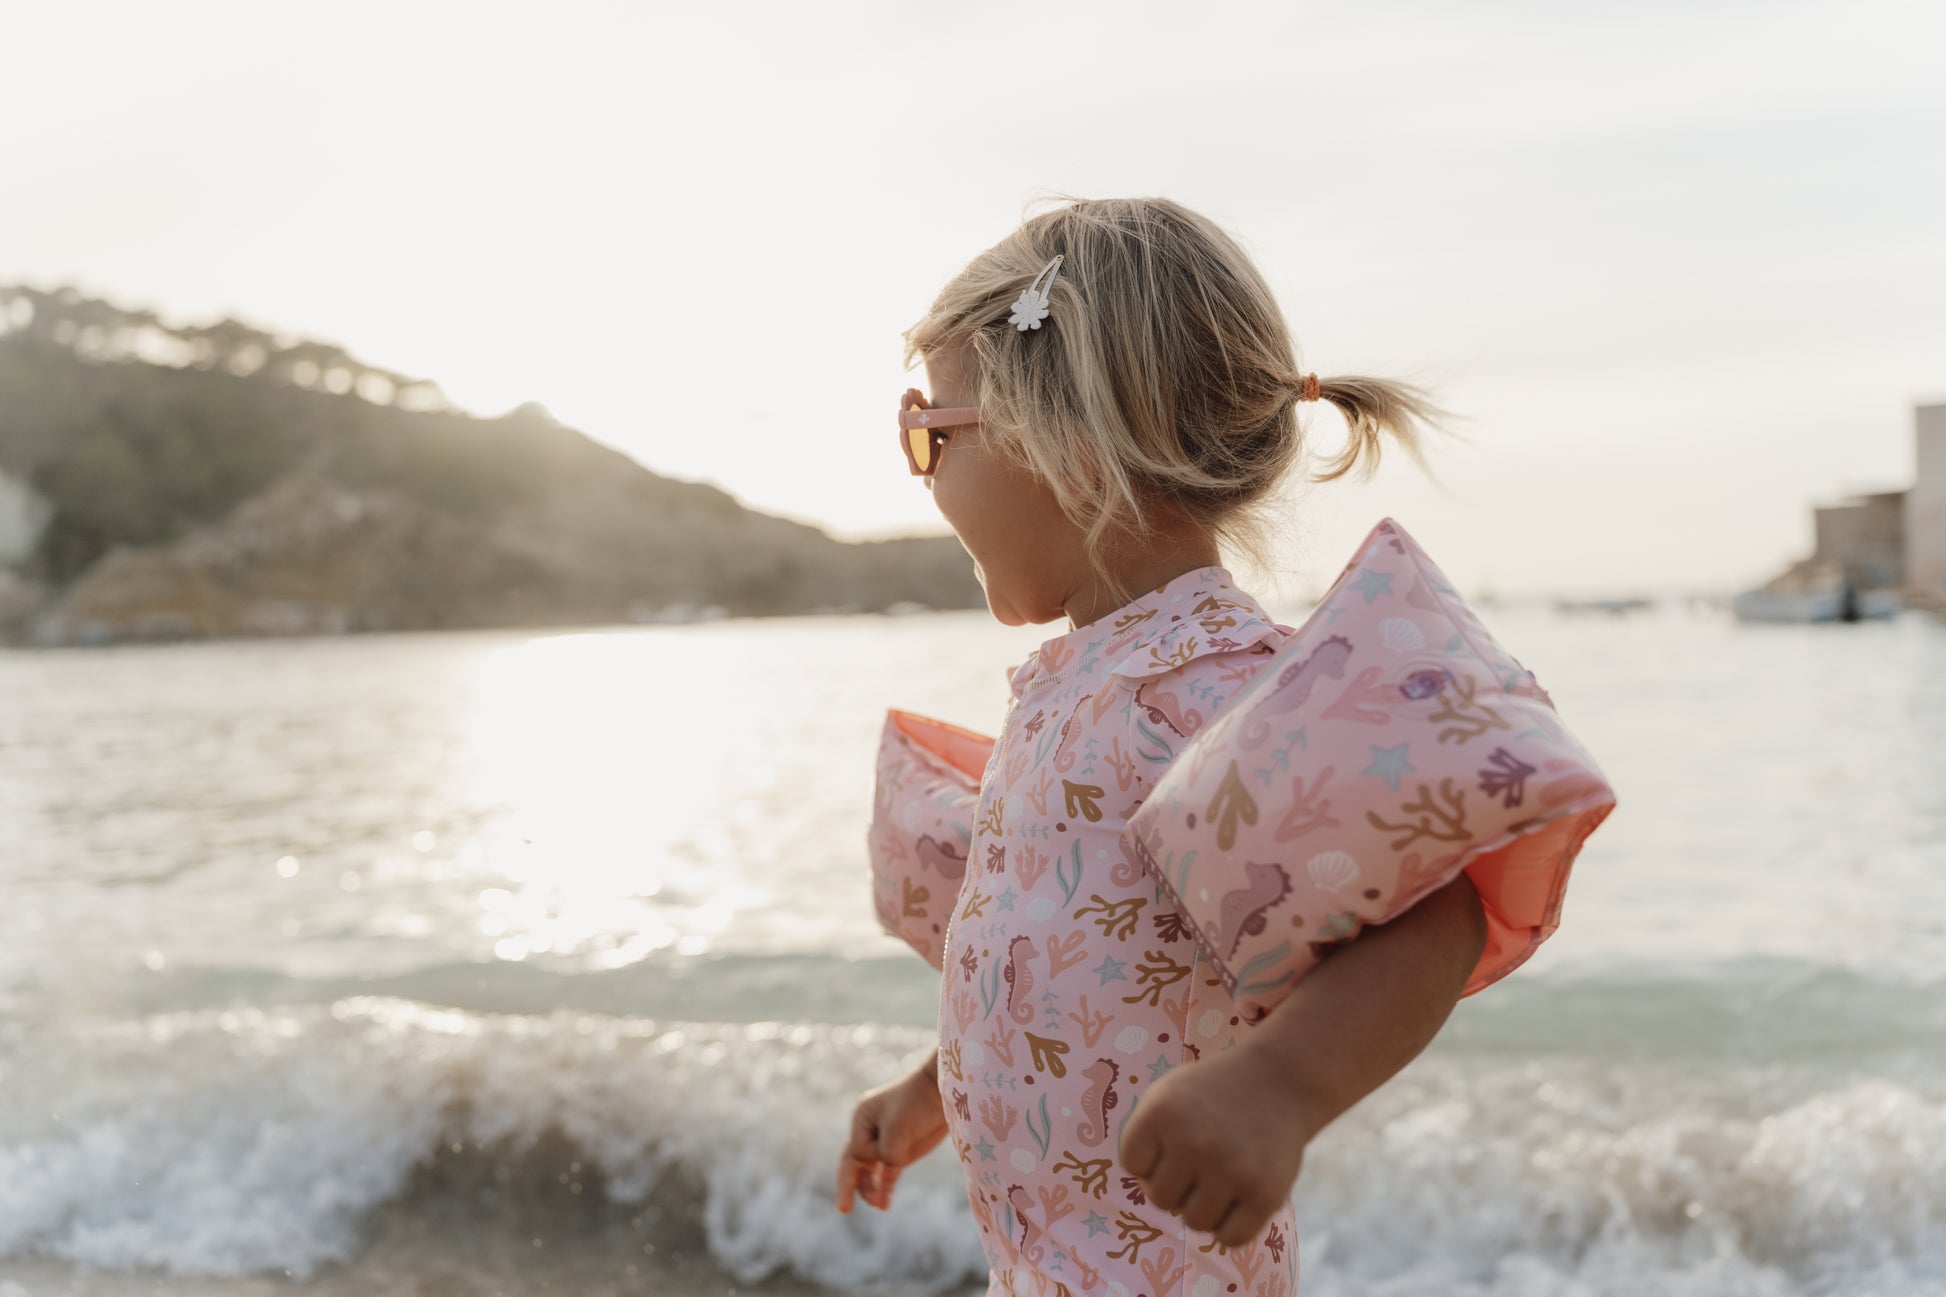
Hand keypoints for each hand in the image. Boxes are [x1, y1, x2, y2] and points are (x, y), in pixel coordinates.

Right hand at [835, 1054, 949, 1212]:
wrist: (943, 1093)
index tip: (892, 1144)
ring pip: (868, 1173)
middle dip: (847, 1186)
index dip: (870, 1156)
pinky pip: (886, 1175)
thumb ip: (886, 1153)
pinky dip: (884, 1189)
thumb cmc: (917, 1103)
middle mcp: (868, 1132)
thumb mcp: (897, 1127)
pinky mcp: (901, 1153)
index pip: (856, 1149)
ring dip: (870, 1190)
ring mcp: (884, 1143)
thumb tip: (884, 1174)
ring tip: (879, 1205)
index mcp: (861, 1118)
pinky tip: (883, 1205)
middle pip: (853, 1163)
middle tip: (843, 1210)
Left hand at [1117, 1041, 1317, 1247]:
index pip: (1132, 1165)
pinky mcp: (1265, 1194)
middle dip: (1176, 1185)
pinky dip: (1230, 1228)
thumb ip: (1143, 1138)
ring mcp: (1231, 1169)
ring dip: (1203, 1207)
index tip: (1172, 1142)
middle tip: (1200, 1163)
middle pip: (1159, 1199)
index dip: (1150, 1159)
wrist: (1279, 1080)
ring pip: (1193, 1222)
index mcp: (1161, 1113)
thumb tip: (1146, 1191)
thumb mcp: (1167, 1094)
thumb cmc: (1213, 1092)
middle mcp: (1193, 1142)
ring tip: (1219, 1180)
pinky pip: (1230, 1239)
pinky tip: (1238, 1201)